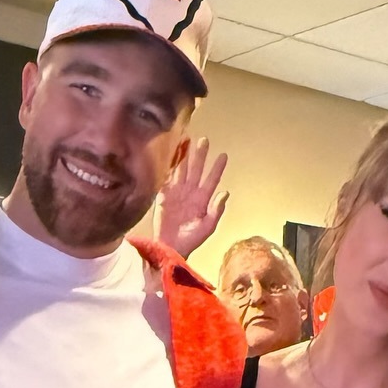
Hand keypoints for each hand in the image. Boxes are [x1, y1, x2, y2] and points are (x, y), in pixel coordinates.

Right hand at [156, 138, 228, 260]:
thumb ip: (216, 211)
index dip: (217, 168)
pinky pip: (166, 177)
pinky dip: (167, 166)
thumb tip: (225, 192)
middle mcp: (190, 192)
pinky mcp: (163, 195)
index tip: (223, 155)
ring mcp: (176, 192)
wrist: (170, 248)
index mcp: (202, 200)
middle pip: (196, 170)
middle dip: (199, 155)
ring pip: (181, 170)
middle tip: (204, 140)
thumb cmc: (190, 240)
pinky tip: (169, 154)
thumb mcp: (206, 228)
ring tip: (185, 140)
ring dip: (183, 156)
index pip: (211, 180)